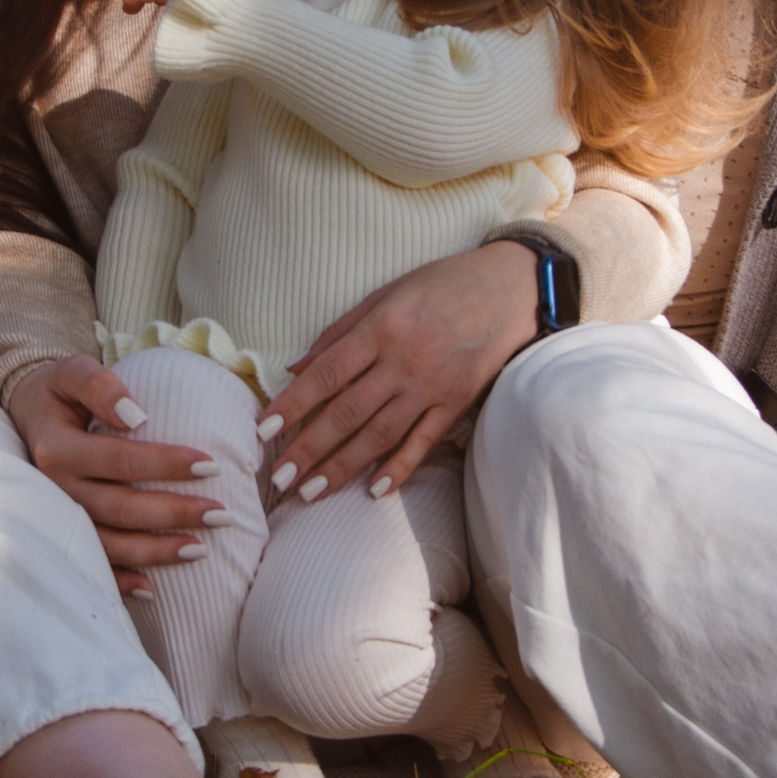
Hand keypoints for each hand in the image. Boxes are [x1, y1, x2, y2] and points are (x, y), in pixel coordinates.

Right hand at [6, 354, 216, 594]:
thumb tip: (136, 415)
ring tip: (201, 550)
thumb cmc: (57, 393)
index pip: (120, 460)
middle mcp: (54, 490)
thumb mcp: (70, 372)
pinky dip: (120, 582)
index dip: (166, 464)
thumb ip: (99, 384)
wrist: (21, 416)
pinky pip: (91, 566)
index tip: (211, 464)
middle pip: (120, 508)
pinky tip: (153, 590)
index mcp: (57, 449)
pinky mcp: (61, 535)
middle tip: (222, 514)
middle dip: (173, 513)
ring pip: (109, 545)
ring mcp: (57, 519)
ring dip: (155, 552)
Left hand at [263, 241, 536, 500]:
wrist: (511, 288)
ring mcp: (433, 386)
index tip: (264, 430)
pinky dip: (399, 468)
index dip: (294, 404)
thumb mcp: (385, 293)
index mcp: (382, 328)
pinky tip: (374, 490)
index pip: (327, 373)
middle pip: (348, 412)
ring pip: (381, 435)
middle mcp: (404, 360)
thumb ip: (339, 332)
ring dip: (343, 466)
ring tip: (311, 492)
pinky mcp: (458, 402)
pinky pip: (424, 442)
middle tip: (279, 479)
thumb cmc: (441, 285)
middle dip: (309, 448)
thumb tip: (295, 367)